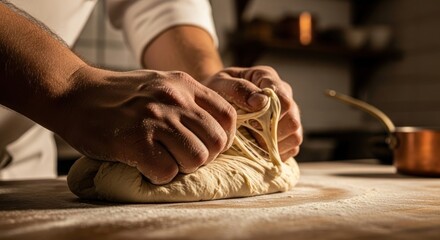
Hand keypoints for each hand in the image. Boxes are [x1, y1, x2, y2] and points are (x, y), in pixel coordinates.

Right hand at [58, 66, 235, 183]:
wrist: (75, 93)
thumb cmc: (120, 95)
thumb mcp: (161, 83)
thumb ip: (188, 100)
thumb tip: (215, 129)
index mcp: (184, 84)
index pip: (228, 116)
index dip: (223, 138)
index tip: (207, 146)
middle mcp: (175, 99)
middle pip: (217, 142)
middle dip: (205, 157)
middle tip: (183, 157)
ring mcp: (156, 119)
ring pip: (197, 159)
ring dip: (183, 167)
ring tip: (164, 160)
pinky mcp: (135, 141)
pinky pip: (167, 172)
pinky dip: (159, 176)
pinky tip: (145, 165)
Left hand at [201, 66, 301, 160]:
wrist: (212, 103)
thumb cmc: (215, 91)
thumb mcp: (220, 84)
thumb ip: (239, 89)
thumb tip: (262, 101)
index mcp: (267, 78)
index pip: (284, 100)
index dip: (270, 116)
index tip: (251, 122)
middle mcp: (282, 94)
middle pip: (292, 121)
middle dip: (271, 133)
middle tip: (250, 134)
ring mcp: (287, 114)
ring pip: (295, 136)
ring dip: (274, 145)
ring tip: (253, 142)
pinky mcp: (286, 133)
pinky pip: (291, 148)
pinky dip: (276, 153)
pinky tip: (259, 148)